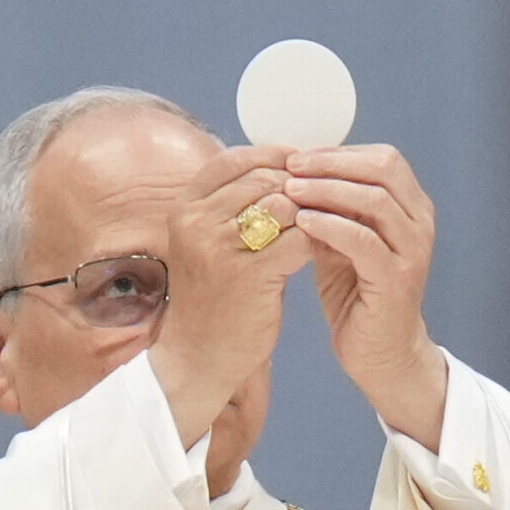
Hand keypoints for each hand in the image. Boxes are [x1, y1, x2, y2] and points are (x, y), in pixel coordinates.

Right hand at [147, 145, 312, 445]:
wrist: (198, 353)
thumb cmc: (211, 294)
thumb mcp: (206, 240)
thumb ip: (232, 203)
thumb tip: (283, 164)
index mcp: (184, 208)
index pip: (235, 159)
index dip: (273, 156)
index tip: (302, 165)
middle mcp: (196, 222)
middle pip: (265, 177)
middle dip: (300, 185)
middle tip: (324, 197)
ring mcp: (220, 248)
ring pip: (286, 204)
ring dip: (312, 211)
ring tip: (323, 223)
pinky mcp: (250, 275)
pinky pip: (300, 239)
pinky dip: (317, 240)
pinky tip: (323, 249)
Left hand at [284, 145, 447, 449]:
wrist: (379, 353)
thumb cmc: (357, 295)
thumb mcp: (340, 244)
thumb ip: (329, 211)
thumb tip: (292, 175)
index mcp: (410, 208)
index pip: (382, 158)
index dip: (339, 151)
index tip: (297, 154)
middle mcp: (419, 223)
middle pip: (384, 168)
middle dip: (333, 162)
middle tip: (291, 165)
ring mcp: (412, 251)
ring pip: (375, 200)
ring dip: (328, 189)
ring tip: (289, 189)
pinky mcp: (397, 279)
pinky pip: (364, 241)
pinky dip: (331, 226)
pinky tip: (301, 222)